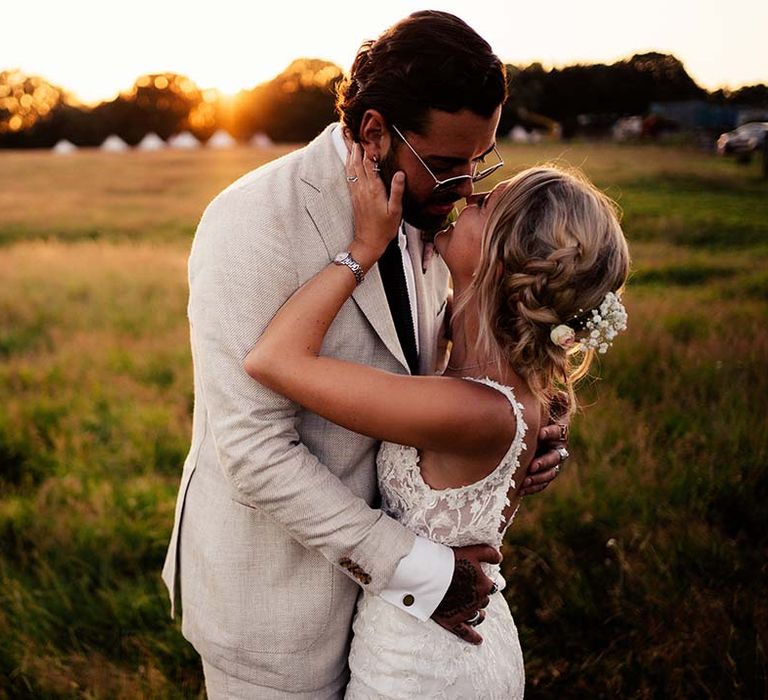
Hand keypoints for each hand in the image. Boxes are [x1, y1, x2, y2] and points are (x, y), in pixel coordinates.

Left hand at [346, 143, 403, 266]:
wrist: (368, 242)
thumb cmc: (385, 228)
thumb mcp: (395, 211)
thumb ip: (397, 191)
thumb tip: (400, 173)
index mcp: (374, 190)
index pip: (369, 164)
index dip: (367, 148)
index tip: (366, 134)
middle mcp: (363, 189)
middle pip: (357, 162)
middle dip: (354, 146)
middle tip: (350, 129)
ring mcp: (356, 192)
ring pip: (351, 167)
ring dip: (349, 152)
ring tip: (347, 139)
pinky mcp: (354, 197)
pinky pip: (349, 176)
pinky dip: (348, 164)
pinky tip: (348, 159)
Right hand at [431, 544, 501, 644]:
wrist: (428, 573)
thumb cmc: (449, 560)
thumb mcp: (472, 551)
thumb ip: (489, 553)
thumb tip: (500, 558)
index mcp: (484, 585)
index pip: (491, 586)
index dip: (485, 582)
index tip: (477, 579)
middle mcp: (477, 601)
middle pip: (483, 600)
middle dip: (479, 596)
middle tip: (469, 590)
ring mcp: (465, 612)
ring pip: (477, 616)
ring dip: (478, 613)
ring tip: (476, 611)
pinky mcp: (452, 621)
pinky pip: (466, 633)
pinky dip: (473, 637)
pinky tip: (478, 640)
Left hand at [520, 391, 570, 495]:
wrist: (523, 430)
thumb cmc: (533, 414)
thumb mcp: (541, 406)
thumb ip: (550, 401)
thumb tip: (561, 394)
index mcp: (558, 431)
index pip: (559, 432)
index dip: (551, 433)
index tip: (540, 433)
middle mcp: (557, 447)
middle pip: (555, 457)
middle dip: (544, 462)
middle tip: (532, 465)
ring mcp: (551, 462)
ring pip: (550, 472)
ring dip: (539, 477)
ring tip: (525, 480)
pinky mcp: (543, 473)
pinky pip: (542, 483)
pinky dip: (533, 486)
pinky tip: (522, 489)